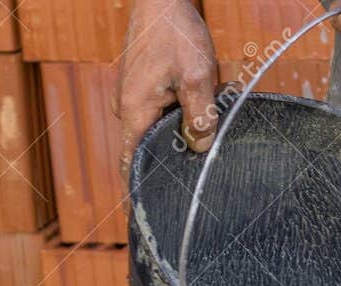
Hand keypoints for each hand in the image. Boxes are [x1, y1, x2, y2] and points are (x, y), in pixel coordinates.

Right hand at [114, 0, 217, 177]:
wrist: (162, 0)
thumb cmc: (176, 34)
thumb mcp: (198, 76)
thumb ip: (201, 115)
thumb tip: (201, 148)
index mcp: (135, 110)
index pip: (130, 161)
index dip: (141, 187)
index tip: (157, 210)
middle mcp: (129, 108)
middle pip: (153, 147)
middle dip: (179, 154)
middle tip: (206, 158)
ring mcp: (135, 98)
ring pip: (163, 129)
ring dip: (188, 128)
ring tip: (212, 116)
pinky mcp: (145, 89)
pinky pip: (165, 112)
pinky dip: (186, 111)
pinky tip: (207, 101)